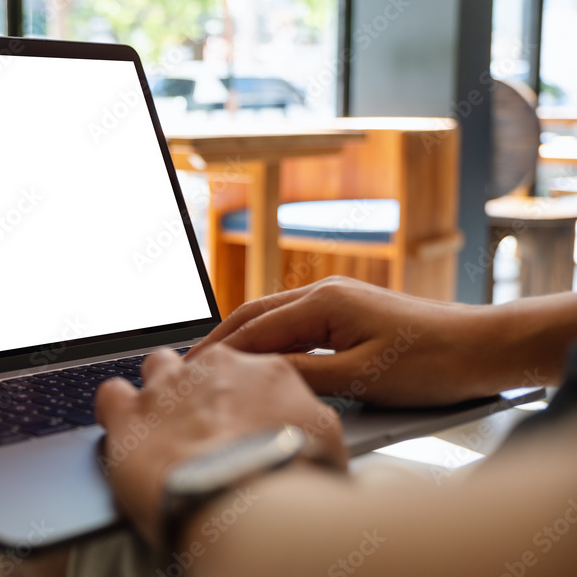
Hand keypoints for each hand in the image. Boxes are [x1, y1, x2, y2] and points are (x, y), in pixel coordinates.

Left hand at [94, 346, 346, 548]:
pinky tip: (125, 429)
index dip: (239, 398)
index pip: (246, 370)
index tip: (238, 421)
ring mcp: (168, 387)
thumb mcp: (325, 443)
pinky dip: (115, 409)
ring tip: (163, 424)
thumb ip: (306, 422)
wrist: (245, 502)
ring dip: (157, 390)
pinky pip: (111, 394)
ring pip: (154, 366)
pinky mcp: (129, 414)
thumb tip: (305, 429)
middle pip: (199, 366)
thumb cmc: (288, 478)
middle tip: (204, 426)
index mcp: (264, 370)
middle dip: (198, 390)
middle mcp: (213, 368)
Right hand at [188, 276, 543, 406]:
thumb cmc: (432, 362)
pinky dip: (266, 338)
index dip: (218, 353)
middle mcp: (324, 292)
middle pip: (253, 314)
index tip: (189, 373)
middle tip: (186, 367)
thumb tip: (255, 375)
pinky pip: (293, 322)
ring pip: (271, 315)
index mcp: (323, 302)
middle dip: (218, 340)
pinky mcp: (348, 312)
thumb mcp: (361, 377)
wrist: (483, 348)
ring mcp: (336, 299)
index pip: (253, 329)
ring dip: (240, 338)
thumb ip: (302, 373)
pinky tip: (258, 357)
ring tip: (212, 364)